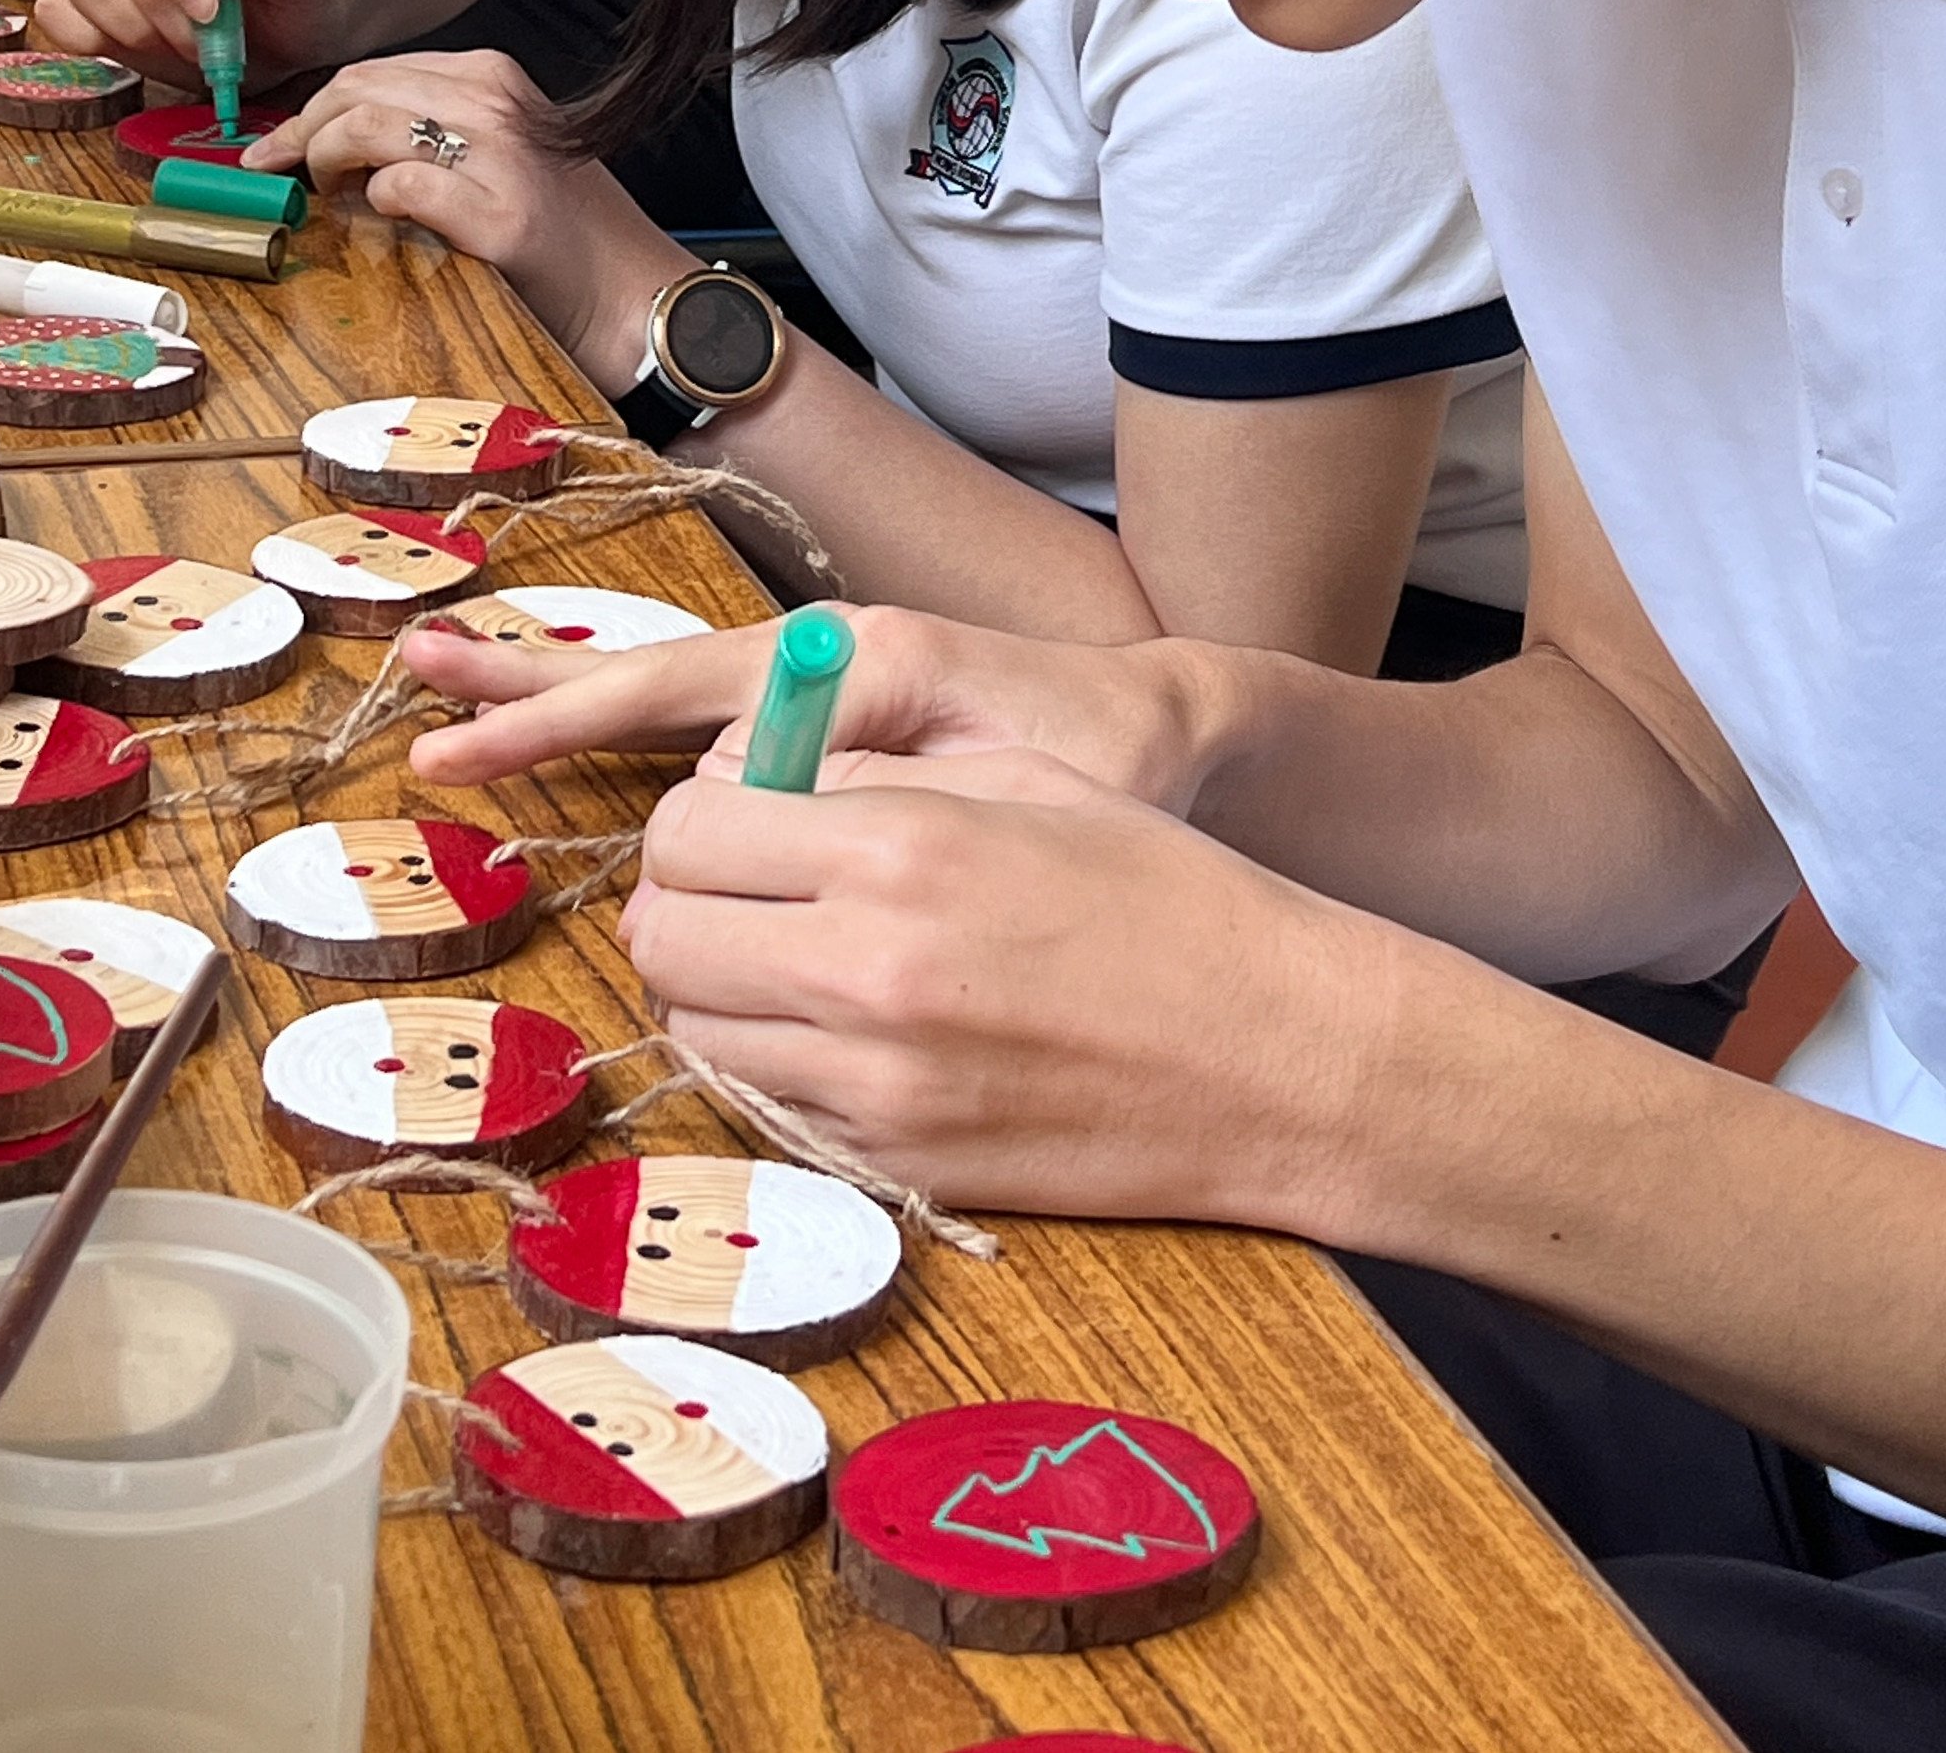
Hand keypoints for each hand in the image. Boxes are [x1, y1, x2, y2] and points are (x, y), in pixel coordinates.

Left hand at [249, 46, 685, 391]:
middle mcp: (498, 105)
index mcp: (494, 80)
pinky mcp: (504, 219)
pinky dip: (376, 200)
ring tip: (320, 197)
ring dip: (324, 160)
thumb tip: (336, 145)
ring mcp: (503, 157)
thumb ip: (433, 135)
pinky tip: (376, 219)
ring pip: (370, 125)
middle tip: (277, 171)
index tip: (281, 145)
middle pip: (358, 89)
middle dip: (300, 129)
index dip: (314, 107)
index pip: (374, 72)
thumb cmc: (564, 236)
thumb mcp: (502, 154)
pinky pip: (406, 187)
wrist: (636, 300)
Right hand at [406, 596, 1228, 813]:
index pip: (701, 705)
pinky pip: (699, 723)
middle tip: (425, 687)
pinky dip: (617, 722)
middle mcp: (823, 660)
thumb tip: (755, 806)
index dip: (604, 737)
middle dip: (538, 687)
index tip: (522, 766)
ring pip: (662, 690)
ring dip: (557, 692)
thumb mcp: (1031, 785)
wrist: (1175, 732)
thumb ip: (905, 790)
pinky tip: (552, 732)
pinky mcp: (825, 724)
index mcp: (861, 660)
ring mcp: (819, 686)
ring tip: (448, 679)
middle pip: (653, 674)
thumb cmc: (1112, 762)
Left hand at [609, 761, 1399, 1230]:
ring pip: (697, 1034)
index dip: (700, 816)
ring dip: (721, 988)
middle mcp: (864, 977)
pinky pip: (767, 1107)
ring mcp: (875, 1090)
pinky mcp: (896, 1166)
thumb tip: (758, 779)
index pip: (689, 829)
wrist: (1279, 1058)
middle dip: (686, 901)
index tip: (737, 814)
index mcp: (897, 855)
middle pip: (665, 940)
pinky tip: (845, 1027)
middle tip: (746, 886)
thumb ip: (872, 779)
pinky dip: (774, 1062)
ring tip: (796, 955)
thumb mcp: (1025, 783)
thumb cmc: (1170, 899)